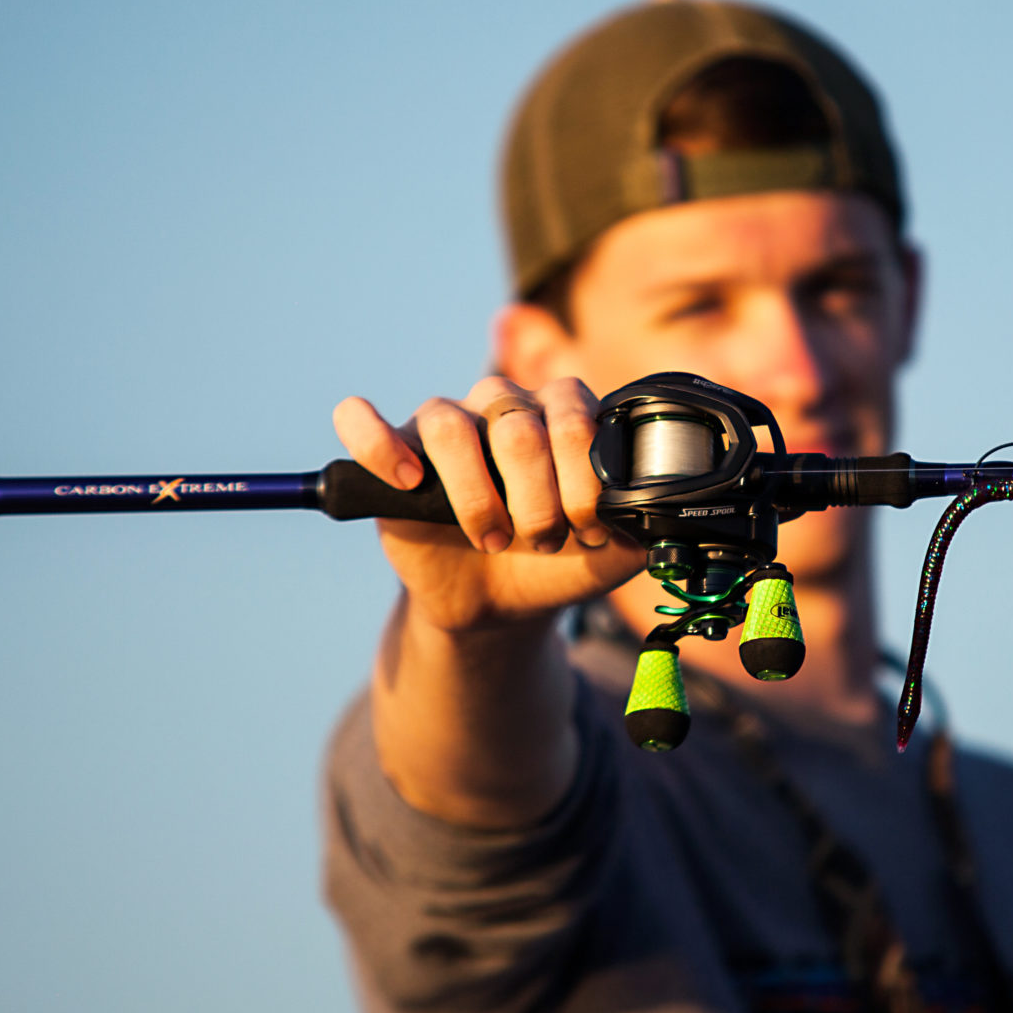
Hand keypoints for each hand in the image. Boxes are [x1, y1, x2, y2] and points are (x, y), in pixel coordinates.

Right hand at [331, 376, 644, 634]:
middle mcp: (502, 406)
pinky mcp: (393, 450)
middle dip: (537, 496)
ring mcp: (444, 423)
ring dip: (475, 494)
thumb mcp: (614, 551)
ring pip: (448, 423)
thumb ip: (638, 519)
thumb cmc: (557, 563)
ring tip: (492, 539)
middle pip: (515, 423)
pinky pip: (361, 419)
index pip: (572, 412)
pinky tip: (410, 481)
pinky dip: (378, 444)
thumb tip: (650, 503)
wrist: (503, 605)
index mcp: (560, 413)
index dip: (583, 474)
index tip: (590, 529)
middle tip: (544, 541)